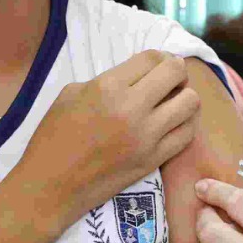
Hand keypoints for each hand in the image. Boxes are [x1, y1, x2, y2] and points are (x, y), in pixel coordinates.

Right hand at [12, 50, 199, 231]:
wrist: (52, 185)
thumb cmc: (54, 136)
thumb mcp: (71, 94)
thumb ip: (107, 80)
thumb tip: (137, 77)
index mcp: (107, 87)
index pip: (152, 58)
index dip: (159, 57)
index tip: (157, 65)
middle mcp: (132, 108)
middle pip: (176, 73)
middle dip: (176, 72)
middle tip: (168, 81)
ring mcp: (147, 137)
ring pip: (190, 103)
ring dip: (184, 97)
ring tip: (172, 103)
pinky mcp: (154, 160)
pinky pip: (187, 133)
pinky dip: (185, 123)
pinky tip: (173, 124)